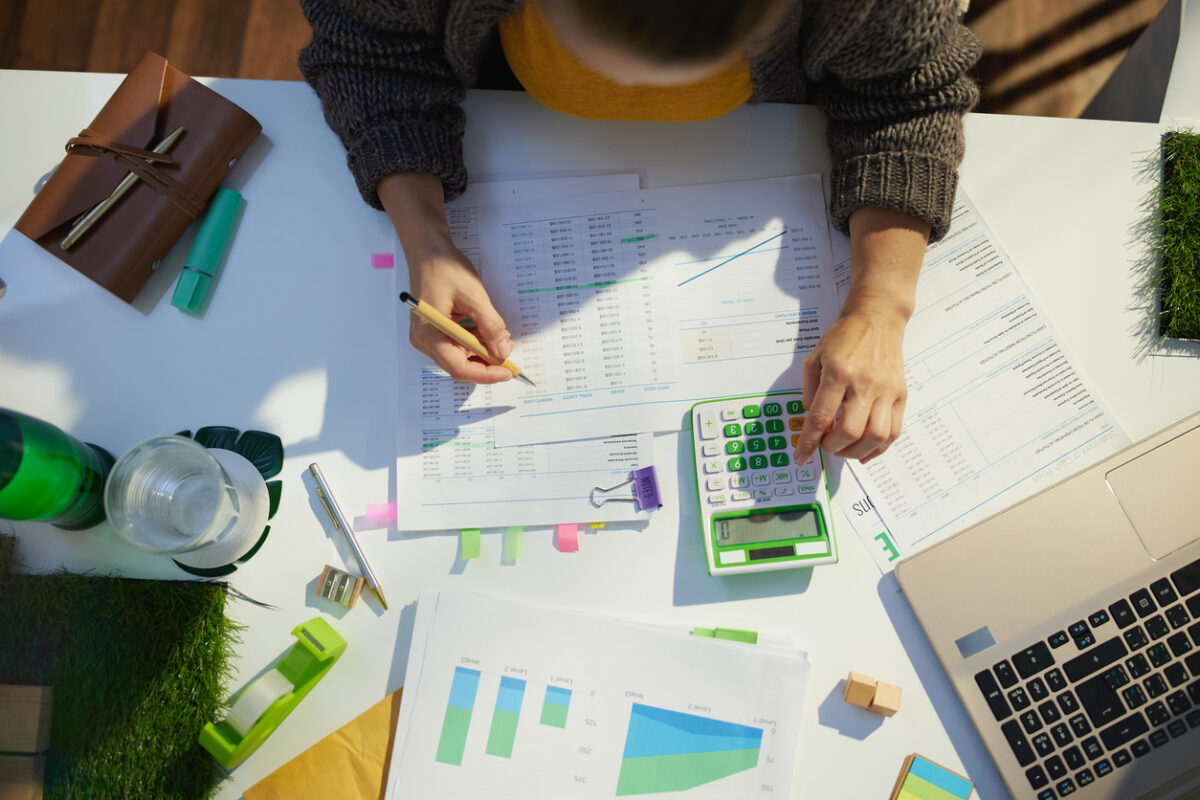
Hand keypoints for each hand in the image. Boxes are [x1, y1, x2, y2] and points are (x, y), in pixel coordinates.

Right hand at [377, 171, 514, 383]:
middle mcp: (424, 339)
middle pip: (458, 366)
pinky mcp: (435, 330)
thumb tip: (502, 351)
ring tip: (502, 339)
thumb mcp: (475, 297)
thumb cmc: (445, 268)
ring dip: (482, 353)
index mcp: (429, 333)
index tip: (507, 371)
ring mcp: (428, 336)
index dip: (485, 373)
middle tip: (510, 356)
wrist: (429, 250)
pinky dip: (475, 343)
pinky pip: (456, 345)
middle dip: (486, 364)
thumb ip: (490, 326)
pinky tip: (489, 333)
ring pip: (459, 357)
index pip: (458, 367)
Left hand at [795, 305, 906, 462]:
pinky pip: (894, 431)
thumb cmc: (844, 337)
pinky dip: (879, 448)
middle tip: (825, 445)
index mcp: (838, 373)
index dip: (809, 441)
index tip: (801, 455)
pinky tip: (865, 452)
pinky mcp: (900, 395)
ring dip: (856, 452)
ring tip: (844, 449)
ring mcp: (885, 390)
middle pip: (850, 432)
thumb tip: (812, 421)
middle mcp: (864, 383)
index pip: (821, 417)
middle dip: (832, 447)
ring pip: (875, 436)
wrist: (877, 318)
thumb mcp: (815, 358)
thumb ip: (810, 391)